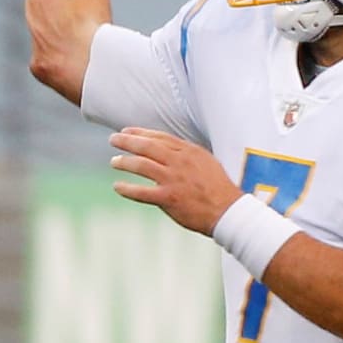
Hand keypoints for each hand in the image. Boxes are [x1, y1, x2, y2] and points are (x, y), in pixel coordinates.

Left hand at [109, 127, 242, 235]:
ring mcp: (173, 179)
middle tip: (114, 139)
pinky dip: (126, 189)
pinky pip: (140, 192)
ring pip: (141, 165)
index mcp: (191, 152)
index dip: (141, 133)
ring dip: (124, 162)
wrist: (228, 211)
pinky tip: (117, 186)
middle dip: (127, 141)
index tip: (127, 131)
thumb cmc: (219, 189)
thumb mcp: (207, 163)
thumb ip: (188, 156)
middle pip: (147, 146)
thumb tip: (169, 151)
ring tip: (114, 162)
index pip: (160, 137)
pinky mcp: (168, 198)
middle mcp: (180, 162)